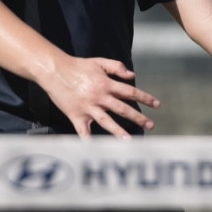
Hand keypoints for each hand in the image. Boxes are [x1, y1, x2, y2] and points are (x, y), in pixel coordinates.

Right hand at [39, 56, 160, 138]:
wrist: (55, 71)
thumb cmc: (78, 66)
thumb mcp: (99, 62)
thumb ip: (117, 67)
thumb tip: (132, 75)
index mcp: (106, 84)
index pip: (130, 92)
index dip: (145, 98)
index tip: (157, 105)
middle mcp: (99, 97)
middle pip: (123, 109)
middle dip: (138, 117)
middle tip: (151, 125)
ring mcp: (88, 107)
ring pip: (106, 121)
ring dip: (119, 132)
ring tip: (129, 141)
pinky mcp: (76, 115)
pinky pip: (83, 131)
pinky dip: (88, 140)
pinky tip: (95, 149)